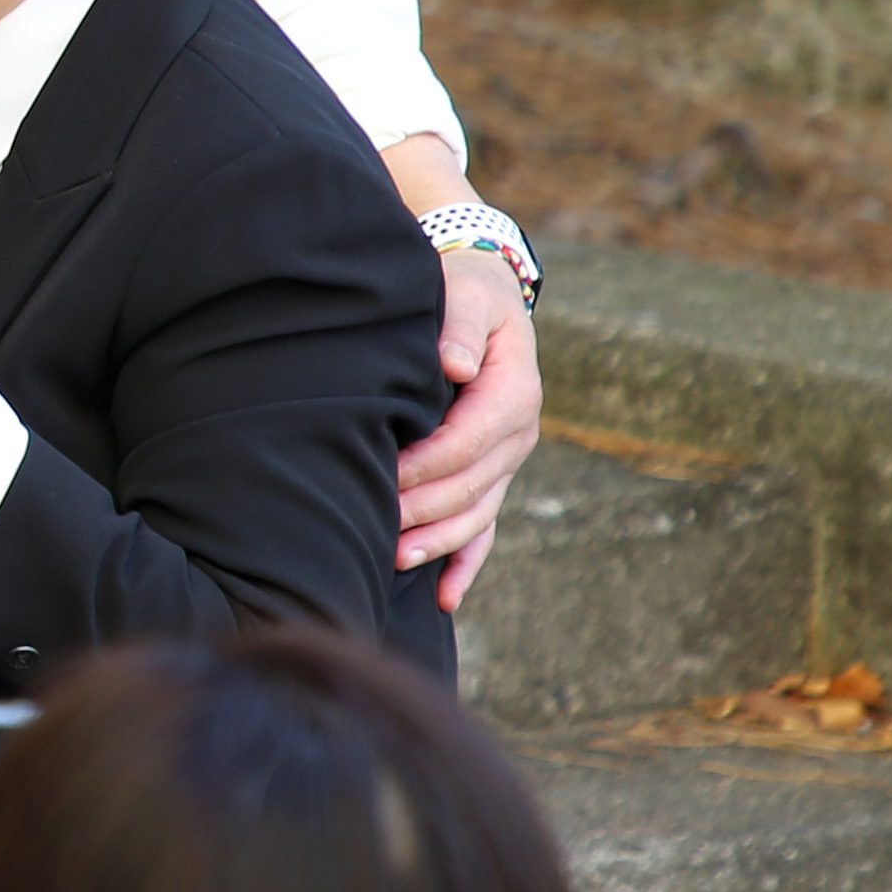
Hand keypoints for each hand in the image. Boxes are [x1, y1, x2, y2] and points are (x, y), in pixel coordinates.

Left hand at [400, 253, 538, 607]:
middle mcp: (518, 435)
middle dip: (422, 510)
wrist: (482, 299)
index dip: (425, 463)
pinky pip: (485, 527)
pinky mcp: (492, 476)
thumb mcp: (466, 294)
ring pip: (477, 514)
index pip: (468, 441)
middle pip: (471, 485)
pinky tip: (444, 597)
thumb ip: (460, 325)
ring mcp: (507, 461)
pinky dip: (465, 563)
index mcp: (514, 394)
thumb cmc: (464, 295)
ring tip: (395, 560)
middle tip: (373, 527)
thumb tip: (455, 363)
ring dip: (438, 543)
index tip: (382, 476)